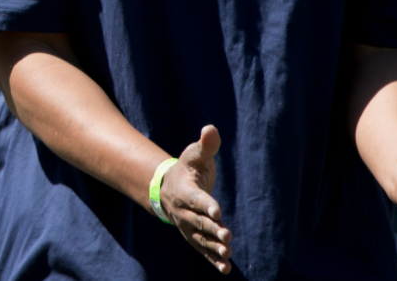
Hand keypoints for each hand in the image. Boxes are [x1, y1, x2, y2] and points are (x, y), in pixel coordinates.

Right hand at [160, 126, 232, 273]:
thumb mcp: (195, 155)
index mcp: (185, 191)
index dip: (207, 205)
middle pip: (199, 222)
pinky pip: (202, 250)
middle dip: (212, 229)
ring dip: (214, 247)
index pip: (196, 199)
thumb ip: (205, 145)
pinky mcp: (194, 236)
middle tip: (226, 234)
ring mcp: (188, 226)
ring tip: (228, 253)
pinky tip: (226, 268)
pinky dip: (213, 260)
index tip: (218, 212)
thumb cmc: (187, 168)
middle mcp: (184, 211)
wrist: (168, 188)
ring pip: (201, 239)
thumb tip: (211, 129)